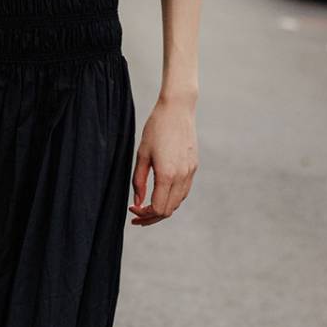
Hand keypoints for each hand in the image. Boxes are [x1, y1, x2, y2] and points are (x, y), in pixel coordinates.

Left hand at [130, 97, 197, 225]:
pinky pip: (184, 191)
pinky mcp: (194, 167)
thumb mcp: (142, 155)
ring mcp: (190, 172)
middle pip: (168, 210)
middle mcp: (182, 177)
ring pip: (177, 202)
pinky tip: (160, 193)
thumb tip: (138, 202)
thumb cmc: (156, 128)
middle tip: (136, 214)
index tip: (132, 209)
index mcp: (167, 175)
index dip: (144, 214)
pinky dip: (171, 198)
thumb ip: (139, 181)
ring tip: (147, 206)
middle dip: (152, 216)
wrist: (178, 109)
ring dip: (162, 208)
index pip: (158, 209)